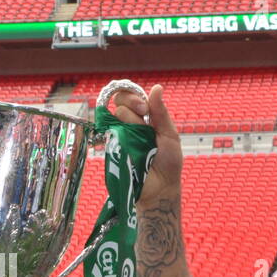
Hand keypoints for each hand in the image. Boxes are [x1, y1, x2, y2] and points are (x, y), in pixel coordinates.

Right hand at [112, 84, 180, 204]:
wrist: (159, 188)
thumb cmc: (168, 163)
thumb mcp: (169, 135)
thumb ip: (160, 112)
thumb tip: (156, 87)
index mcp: (146, 118)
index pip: (134, 96)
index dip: (135, 97)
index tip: (144, 109)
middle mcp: (131, 124)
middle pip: (120, 101)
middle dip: (130, 103)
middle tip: (141, 115)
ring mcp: (120, 135)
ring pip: (114, 115)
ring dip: (127, 121)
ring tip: (138, 137)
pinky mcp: (111, 148)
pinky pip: (107, 133)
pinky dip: (113, 133)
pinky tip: (122, 140)